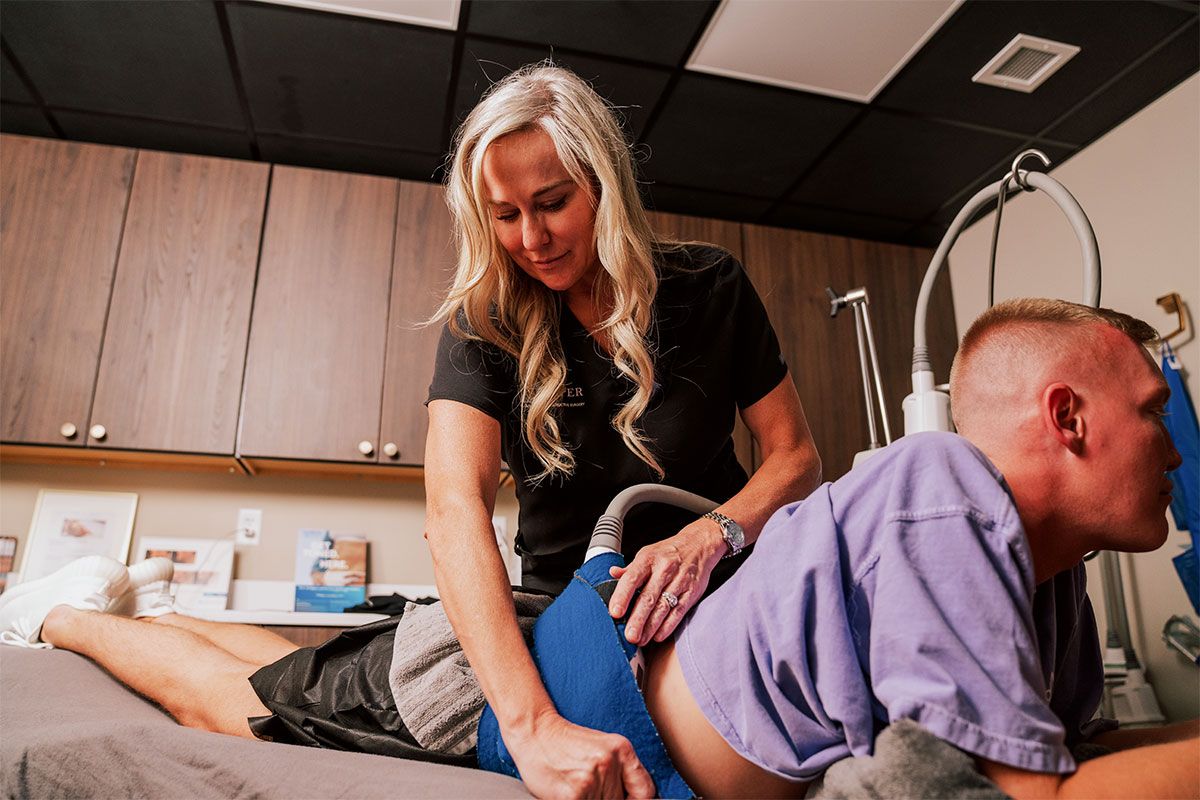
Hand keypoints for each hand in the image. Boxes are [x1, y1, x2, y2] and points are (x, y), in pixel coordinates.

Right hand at [508, 710, 654, 798]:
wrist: (535, 731)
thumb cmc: (566, 743)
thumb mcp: (602, 748)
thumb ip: (621, 772)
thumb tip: (633, 798)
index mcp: (622, 749)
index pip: (645, 791)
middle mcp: (609, 763)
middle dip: (605, 798)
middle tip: (588, 785)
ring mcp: (591, 779)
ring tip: (575, 785)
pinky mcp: (572, 795)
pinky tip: (566, 792)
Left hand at [607, 519, 725, 645]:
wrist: (699, 544)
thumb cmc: (669, 551)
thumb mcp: (647, 553)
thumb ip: (630, 568)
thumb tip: (612, 574)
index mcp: (648, 558)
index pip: (632, 578)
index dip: (622, 596)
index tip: (615, 612)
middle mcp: (664, 569)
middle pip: (648, 597)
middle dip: (638, 618)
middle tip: (629, 635)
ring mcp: (679, 581)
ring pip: (663, 607)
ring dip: (651, 626)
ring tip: (641, 640)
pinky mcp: (692, 592)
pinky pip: (679, 611)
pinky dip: (668, 625)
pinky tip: (658, 635)